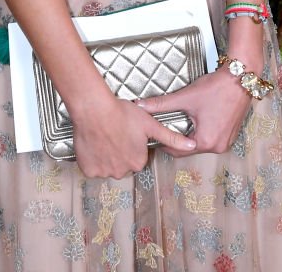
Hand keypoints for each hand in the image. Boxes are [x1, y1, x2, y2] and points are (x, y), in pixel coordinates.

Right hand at [71, 94, 196, 177]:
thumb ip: (172, 137)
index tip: (128, 133)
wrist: (94, 109)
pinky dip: (92, 158)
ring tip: (104, 135)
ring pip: (107, 166)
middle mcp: (122, 171)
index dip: (133, 144)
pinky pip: (92, 167)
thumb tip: (192, 146)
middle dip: (120, 152)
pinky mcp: (88, 170)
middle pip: (122, 163)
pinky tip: (94, 142)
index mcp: (138, 162)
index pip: (137, 157)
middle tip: (115, 133)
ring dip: (106, 155)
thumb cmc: (122, 113)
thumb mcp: (150, 124)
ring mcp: (104, 172)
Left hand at [136, 68, 252, 155]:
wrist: (241, 77)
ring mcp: (227, 141)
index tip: (156, 135)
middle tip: (166, 126)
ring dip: (191, 134)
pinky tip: (197, 119)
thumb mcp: (186, 97)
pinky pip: (212, 138)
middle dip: (178, 138)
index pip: (178, 150)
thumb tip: (141, 106)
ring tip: (181, 122)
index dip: (165, 142)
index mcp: (206, 142)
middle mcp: (218, 146)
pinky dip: (203, 131)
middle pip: (190, 148)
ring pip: (201, 143)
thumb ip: (162, 104)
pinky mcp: (231, 134)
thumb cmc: (216, 88)